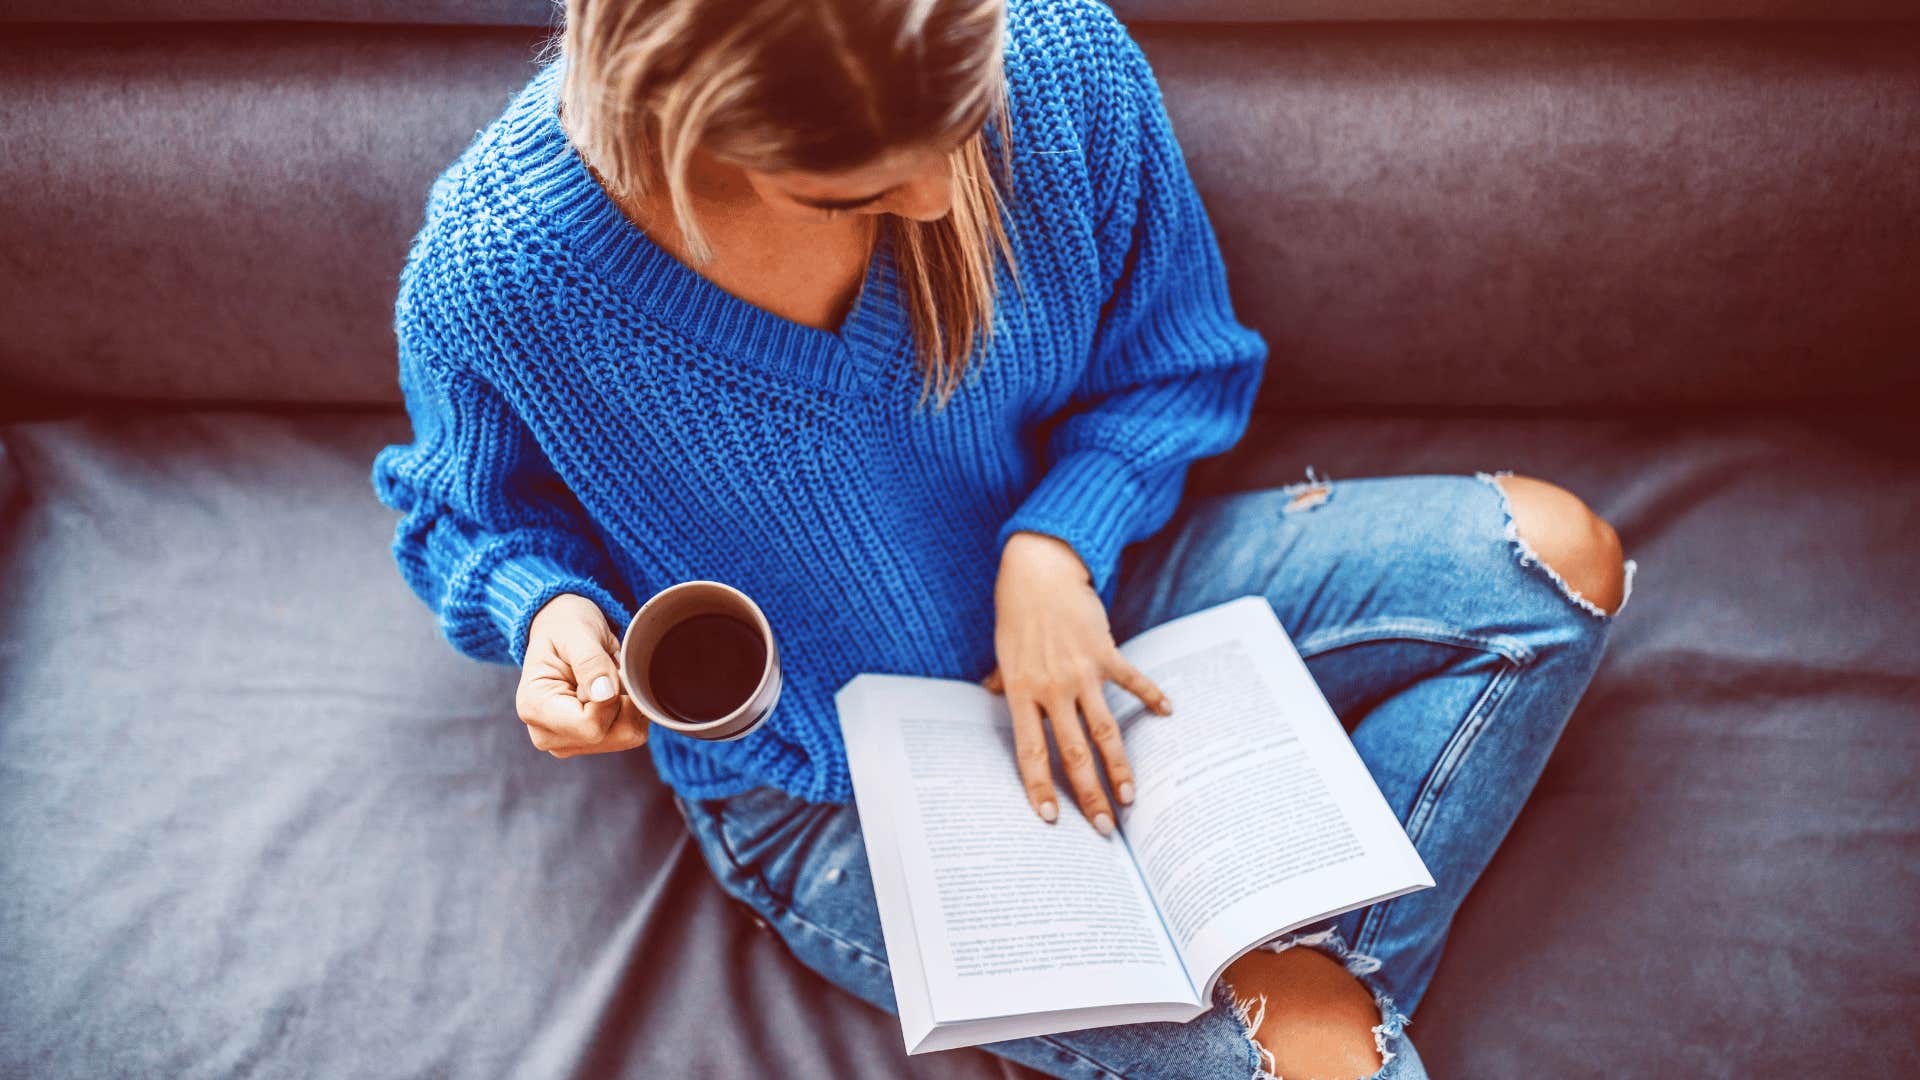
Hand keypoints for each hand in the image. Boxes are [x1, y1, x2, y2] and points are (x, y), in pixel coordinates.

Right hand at [517, 593, 648, 758]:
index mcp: (534, 707)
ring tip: (608, 681)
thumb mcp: (576, 634)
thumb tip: (605, 694)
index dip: (611, 699)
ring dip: (628, 705)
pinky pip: (630, 735)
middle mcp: (545, 734)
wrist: (562, 631)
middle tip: (608, 672)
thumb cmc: (565, 629)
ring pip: (625, 737)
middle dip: (622, 701)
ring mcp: (566, 744)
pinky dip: (631, 711)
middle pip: (609, 735)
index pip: (590, 725)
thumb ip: (590, 661)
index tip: (605, 671)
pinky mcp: (586, 744)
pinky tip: (613, 693)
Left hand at [982, 531, 1172, 832]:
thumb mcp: (1002, 651)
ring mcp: (1081, 673)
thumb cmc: (1016, 613)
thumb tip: (990, 694)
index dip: (1039, 788)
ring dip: (1119, 767)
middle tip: (1105, 829)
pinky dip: (1151, 696)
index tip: (1052, 819)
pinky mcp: (1105, 653)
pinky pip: (1132, 681)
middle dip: (1089, 794)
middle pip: (1073, 753)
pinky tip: (1167, 712)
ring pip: (1104, 730)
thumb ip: (1001, 680)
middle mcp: (1052, 689)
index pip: (1030, 753)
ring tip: (1131, 797)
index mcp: (1021, 694)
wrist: (1039, 571)